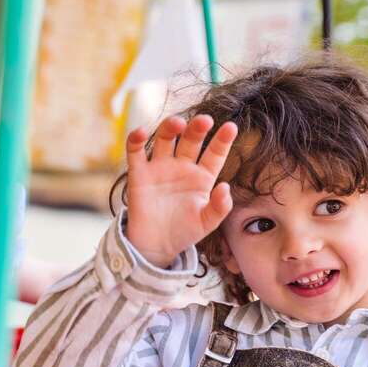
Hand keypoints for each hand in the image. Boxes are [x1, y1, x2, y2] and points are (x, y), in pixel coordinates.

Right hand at [125, 115, 237, 267]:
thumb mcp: (207, 223)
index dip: (222, 141)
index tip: (231, 128)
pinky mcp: (139, 174)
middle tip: (205, 120)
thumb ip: (220, 207)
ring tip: (177, 124)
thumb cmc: (185, 232)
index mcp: (202, 176)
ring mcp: (160, 167)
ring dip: (170, 127)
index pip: (215, 154)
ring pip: (166, 139)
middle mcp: (182, 167)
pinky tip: (141, 133)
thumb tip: (225, 187)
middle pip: (191, 140)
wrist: (156, 246)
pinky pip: (136, 152)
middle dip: (197, 128)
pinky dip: (136, 140)